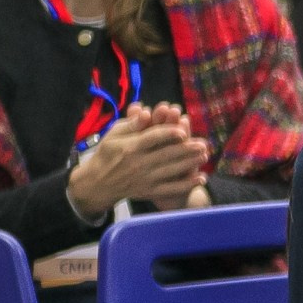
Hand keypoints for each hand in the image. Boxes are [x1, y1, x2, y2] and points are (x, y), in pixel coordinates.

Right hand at [67, 104, 208, 215]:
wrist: (97, 184)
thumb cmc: (108, 153)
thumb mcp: (114, 135)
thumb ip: (131, 124)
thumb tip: (146, 111)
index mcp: (130, 147)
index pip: (152, 138)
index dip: (168, 134)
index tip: (183, 130)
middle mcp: (138, 163)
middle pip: (166, 155)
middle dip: (187, 149)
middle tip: (204, 143)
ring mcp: (145, 179)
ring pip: (171, 171)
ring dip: (190, 164)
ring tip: (205, 156)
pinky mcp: (149, 191)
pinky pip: (170, 189)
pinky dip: (187, 184)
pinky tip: (201, 179)